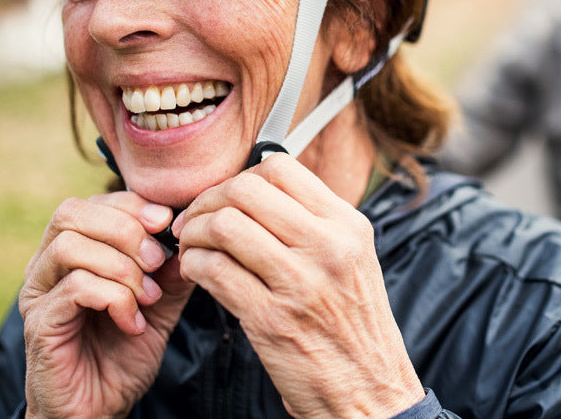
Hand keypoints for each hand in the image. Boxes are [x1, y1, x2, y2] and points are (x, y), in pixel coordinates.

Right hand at [18, 192, 194, 418]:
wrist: (100, 410)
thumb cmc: (123, 354)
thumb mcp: (160, 305)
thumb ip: (172, 271)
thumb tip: (194, 234)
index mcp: (73, 252)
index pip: (93, 202)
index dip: (132, 205)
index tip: (167, 224)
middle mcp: (46, 266)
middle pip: (72, 213)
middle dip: (125, 231)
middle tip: (157, 263)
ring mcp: (38, 293)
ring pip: (71, 246)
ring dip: (121, 267)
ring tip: (146, 297)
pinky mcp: (40, 323)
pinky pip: (75, 287)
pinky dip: (115, 298)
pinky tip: (133, 322)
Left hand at [172, 153, 423, 418]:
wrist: (369, 391)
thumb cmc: (352, 327)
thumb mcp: (352, 260)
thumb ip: (313, 223)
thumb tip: (258, 190)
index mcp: (348, 225)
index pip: (280, 168)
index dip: (239, 178)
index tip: (225, 199)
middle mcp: (328, 246)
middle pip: (245, 190)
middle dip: (207, 202)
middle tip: (194, 221)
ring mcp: (300, 282)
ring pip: (224, 226)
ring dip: (194, 233)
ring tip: (191, 248)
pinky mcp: (271, 319)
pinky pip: (214, 270)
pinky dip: (193, 265)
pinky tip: (196, 273)